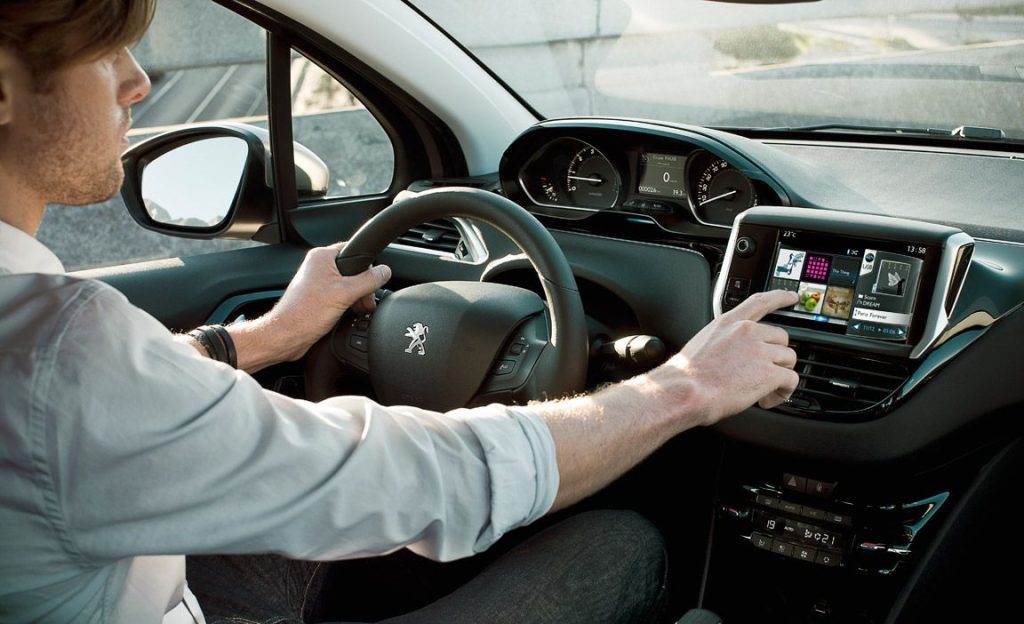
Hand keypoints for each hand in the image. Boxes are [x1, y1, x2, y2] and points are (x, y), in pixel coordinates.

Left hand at [263, 242, 390, 361]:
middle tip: (366, 301)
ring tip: (359, 309)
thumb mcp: (345, 294)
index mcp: (322, 257)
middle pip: (353, 270)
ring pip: (348, 285)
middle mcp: (318, 267)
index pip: (354, 249)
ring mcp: (317, 283)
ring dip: (357, 298)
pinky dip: (349, 304)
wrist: (286, 336)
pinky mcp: (318, 298)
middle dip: (364, 287)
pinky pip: (341, 296)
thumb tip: (385, 272)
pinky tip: (350, 314)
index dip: (367, 265)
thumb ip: (368, 281)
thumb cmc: (304, 314)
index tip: (374, 279)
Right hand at [650, 290, 799, 425]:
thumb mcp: (703, 343)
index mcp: (730, 323)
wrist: (686, 391)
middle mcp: (747, 332)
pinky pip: (791, 380)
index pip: (761, 302)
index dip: (780, 298)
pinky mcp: (769, 373)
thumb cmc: (687, 375)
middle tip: (764, 374)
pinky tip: (768, 399)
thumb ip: (725, 340)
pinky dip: (784, 392)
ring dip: (781, 375)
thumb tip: (735, 354)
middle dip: (777, 356)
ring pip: (789, 359)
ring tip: (765, 391)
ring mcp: (760, 351)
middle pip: (782, 338)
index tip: (792, 297)